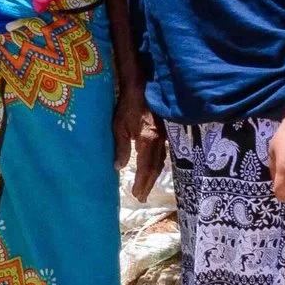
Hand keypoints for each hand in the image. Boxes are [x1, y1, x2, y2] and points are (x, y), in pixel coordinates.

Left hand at [116, 83, 164, 198]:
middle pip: (155, 168)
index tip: (136, 194)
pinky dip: (158, 164)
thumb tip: (118, 167)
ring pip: (161, 161)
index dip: (142, 182)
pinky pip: (163, 153)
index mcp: (147, 140)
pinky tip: (154, 169)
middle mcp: (159, 141)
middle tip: (141, 196)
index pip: (146, 167)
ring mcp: (164, 137)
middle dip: (148, 183)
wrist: (141, 88)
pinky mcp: (165, 132)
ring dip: (153, 176)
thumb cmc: (127, 105)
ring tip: (146, 187)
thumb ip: (121, 147)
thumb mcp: (119, 126)